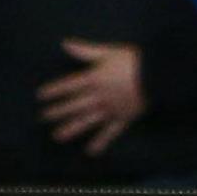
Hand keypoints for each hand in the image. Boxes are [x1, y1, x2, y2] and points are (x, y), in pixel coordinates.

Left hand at [36, 39, 146, 156]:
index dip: (54, 91)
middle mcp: (98, 97)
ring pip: (87, 121)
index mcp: (93, 79)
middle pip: (74, 105)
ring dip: (71, 129)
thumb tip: (65, 44)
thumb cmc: (132, 60)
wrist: (155, 75)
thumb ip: (85, 51)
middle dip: (58, 111)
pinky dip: (100, 142)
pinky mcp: (123, 119)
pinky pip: (110, 133)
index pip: (68, 86)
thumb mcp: (107, 52)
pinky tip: (91, 151)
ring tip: (57, 136)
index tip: (41, 96)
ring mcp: (110, 110)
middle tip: (43, 118)